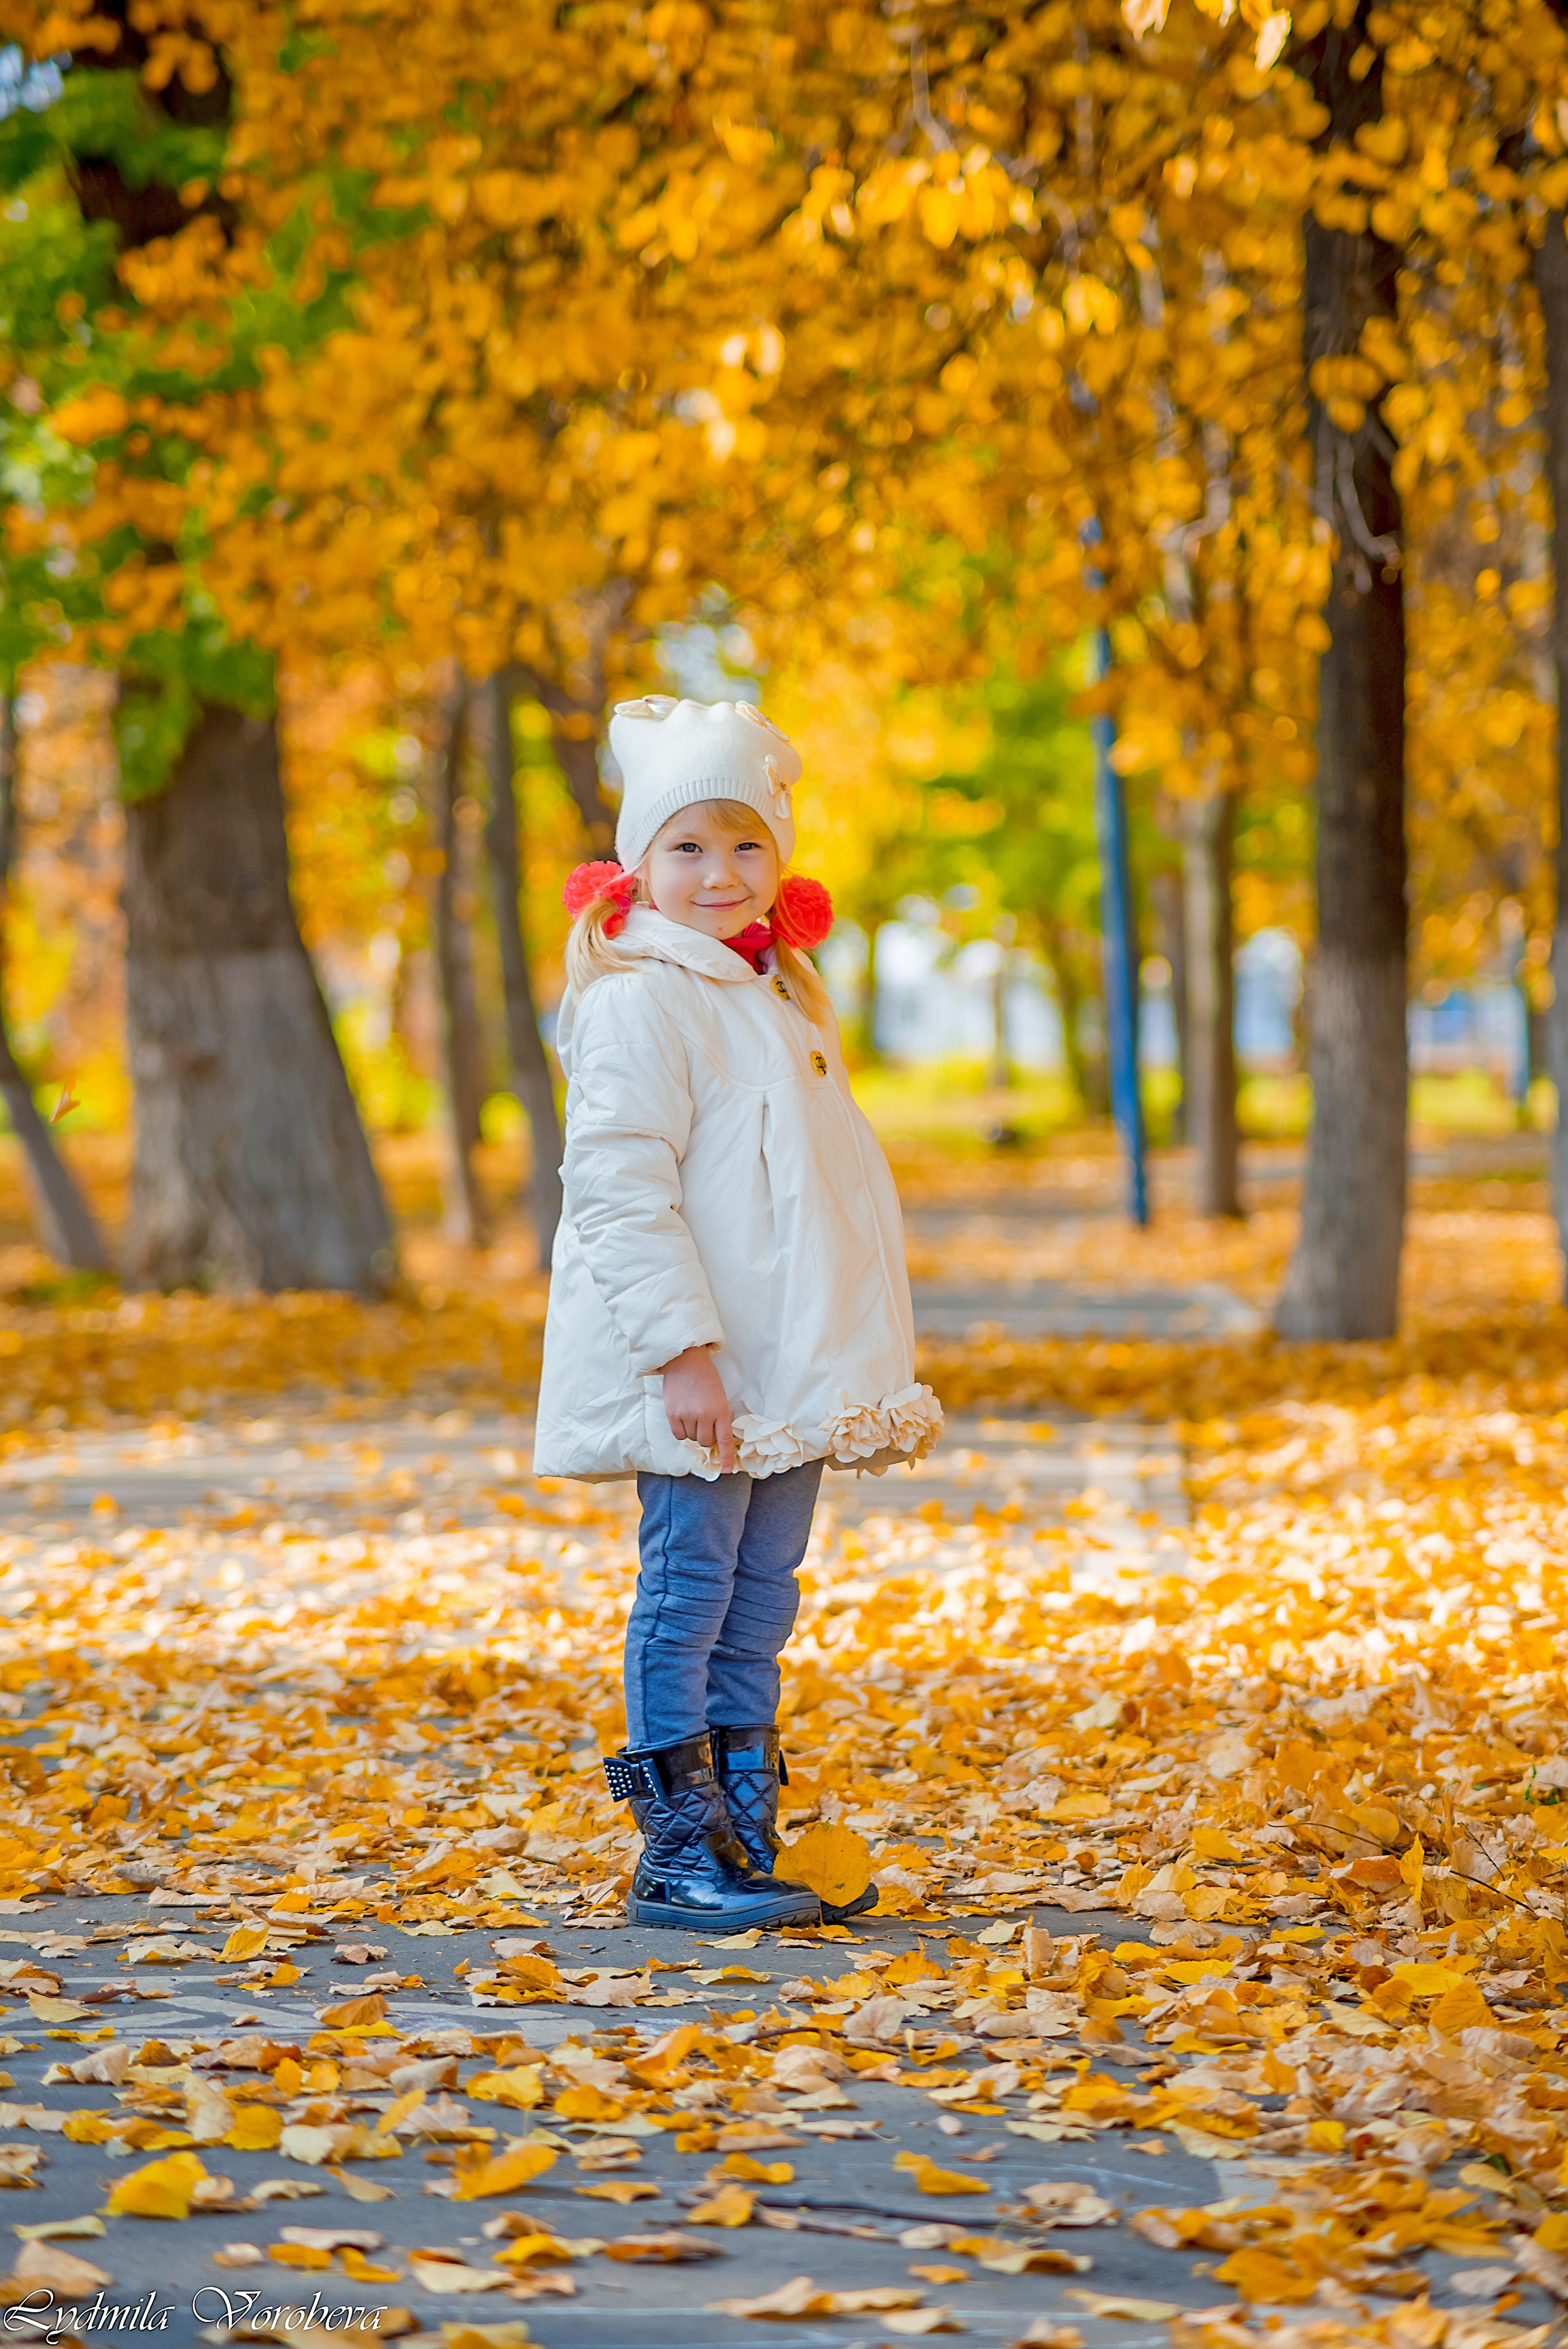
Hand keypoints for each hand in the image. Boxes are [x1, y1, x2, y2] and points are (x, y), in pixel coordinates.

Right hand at [659, 1346, 735, 1471]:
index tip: (727, 1470)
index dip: (726, 1457)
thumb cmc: (705, 1377)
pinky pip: (678, 1434)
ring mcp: (687, 1415)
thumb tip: (714, 1438)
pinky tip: (682, 1417)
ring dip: (693, 1431)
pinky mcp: (672, 1413)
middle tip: (704, 1422)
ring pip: (692, 1438)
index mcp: (720, 1410)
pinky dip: (681, 1430)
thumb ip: (718, 1416)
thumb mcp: (719, 1396)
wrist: (685, 1360)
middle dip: (706, 1436)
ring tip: (692, 1413)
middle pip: (706, 1441)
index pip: (724, 1439)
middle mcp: (704, 1415)